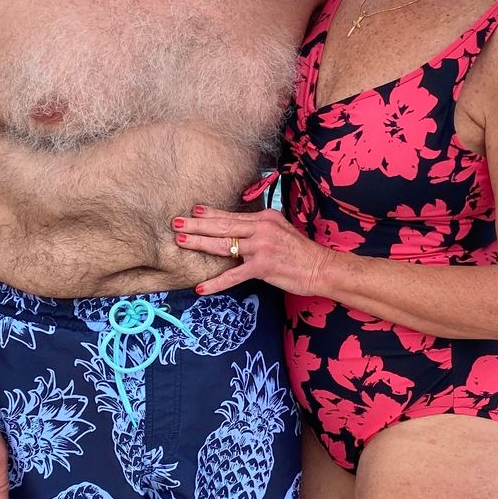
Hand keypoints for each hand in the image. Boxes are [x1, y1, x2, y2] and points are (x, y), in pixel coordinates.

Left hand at [173, 206, 334, 296]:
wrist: (320, 267)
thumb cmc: (300, 251)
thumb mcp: (280, 229)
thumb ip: (260, 226)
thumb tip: (240, 225)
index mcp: (265, 218)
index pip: (232, 216)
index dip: (211, 214)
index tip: (193, 211)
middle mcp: (261, 229)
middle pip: (223, 226)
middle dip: (197, 224)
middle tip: (176, 223)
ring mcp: (261, 248)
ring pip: (224, 245)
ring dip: (200, 243)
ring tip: (181, 242)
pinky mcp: (263, 267)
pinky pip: (233, 276)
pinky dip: (216, 283)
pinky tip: (201, 287)